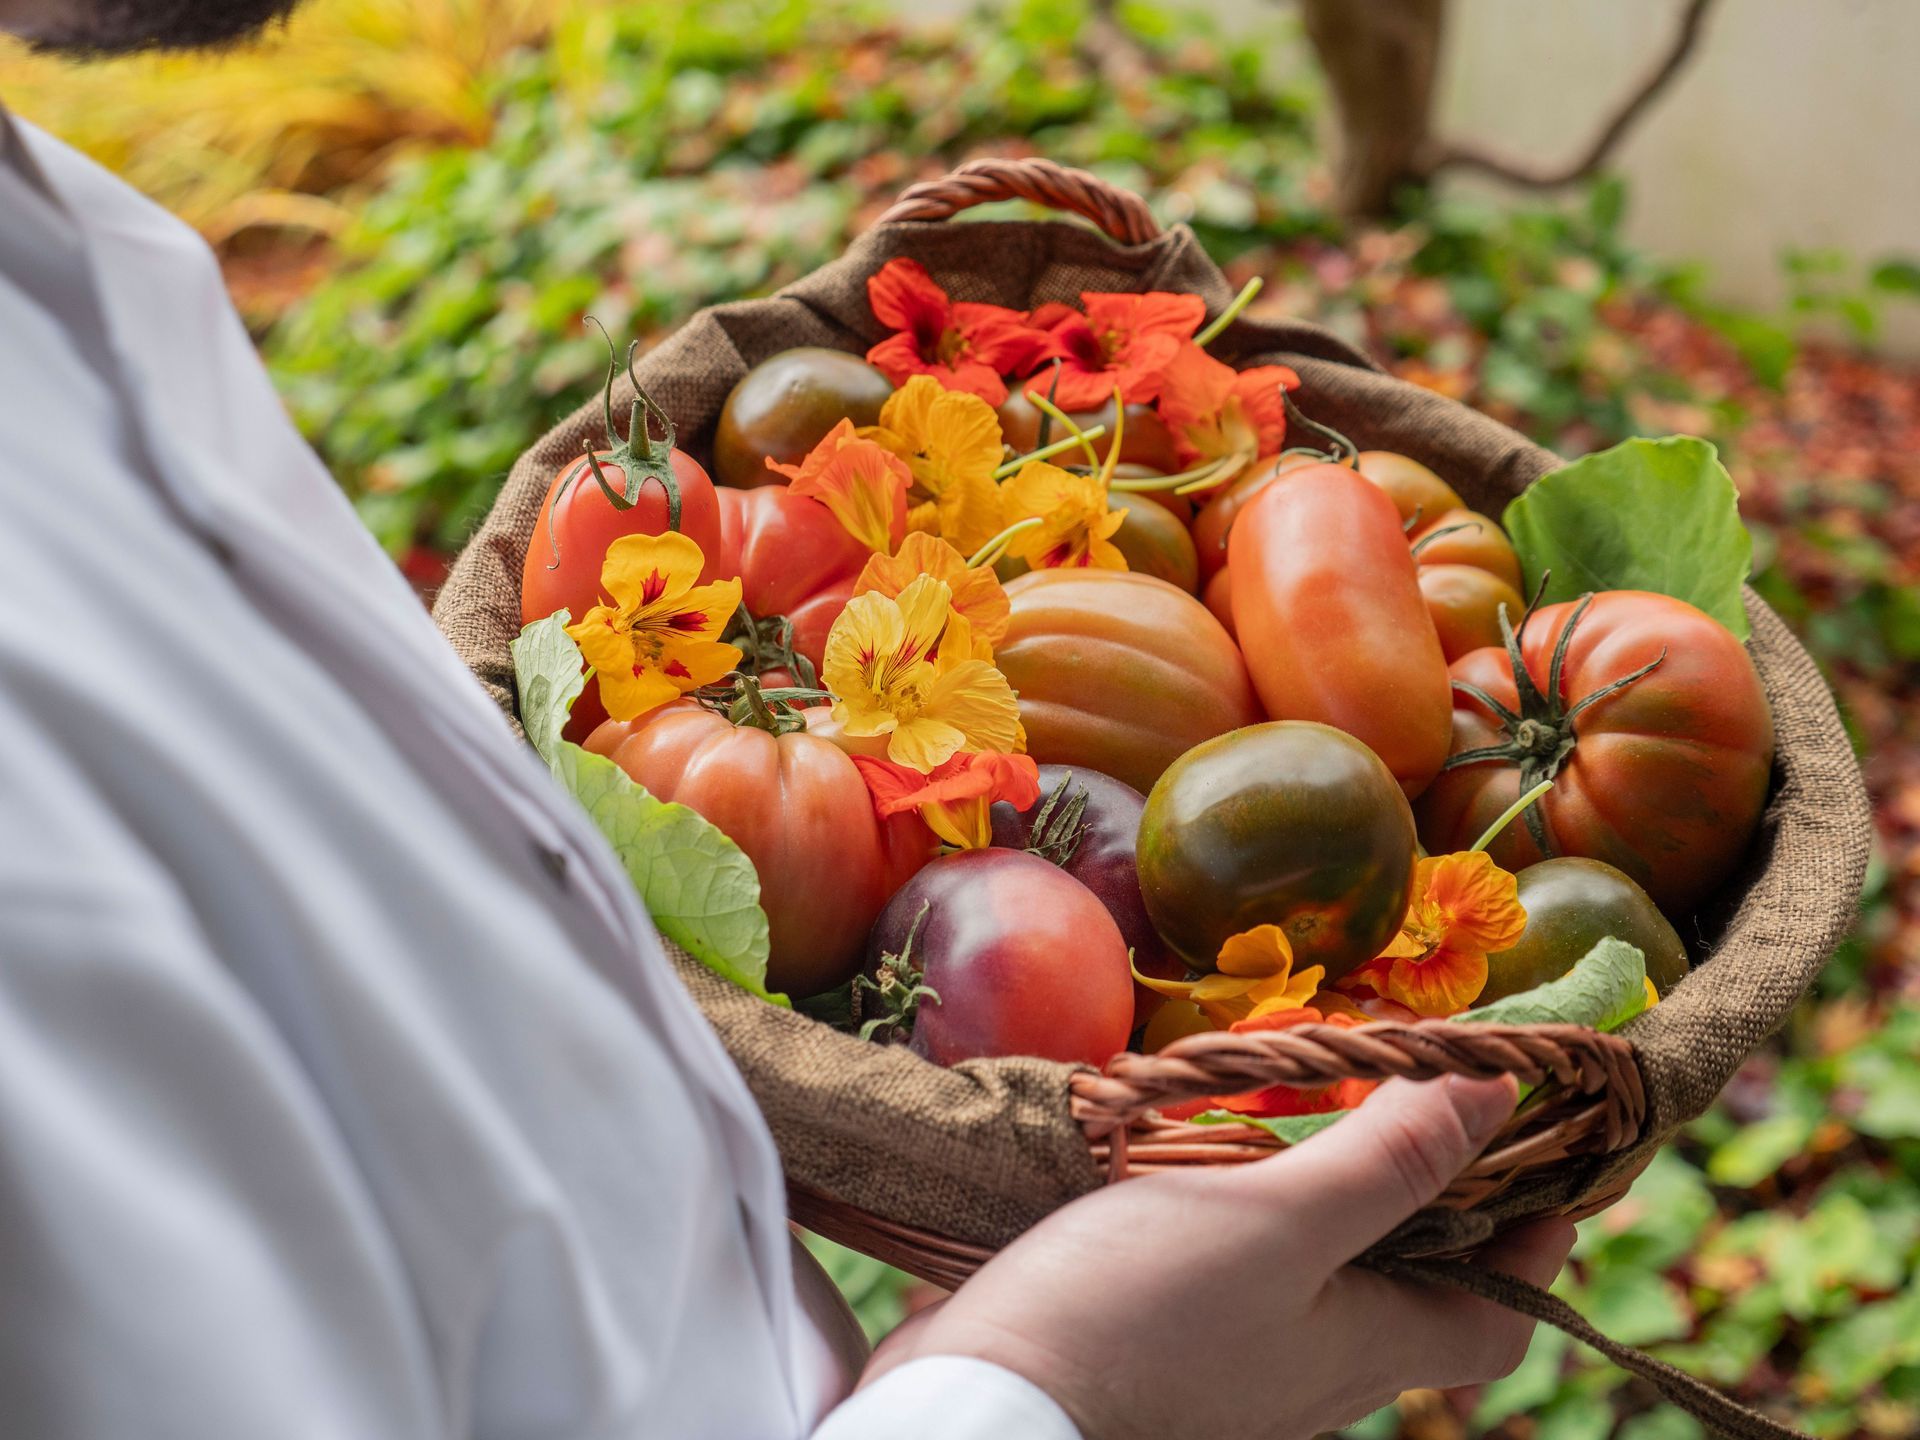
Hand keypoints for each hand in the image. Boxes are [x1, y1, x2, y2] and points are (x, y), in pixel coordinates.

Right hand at [861, 1074, 1574, 1439]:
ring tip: (1320, 1106)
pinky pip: (1244, 1279)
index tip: (1551, 1143)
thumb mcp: (1279, 1222)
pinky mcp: (1166, 1347)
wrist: (984, 1408)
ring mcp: (1238, 1365)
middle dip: (1436, 1196)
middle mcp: (1315, 1368)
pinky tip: (1212, 1162)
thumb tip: (1503, 1088)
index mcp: (1367, 1346)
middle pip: (1416, 1289)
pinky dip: (1258, 1214)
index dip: (1540, 1233)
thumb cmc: (1142, 1318)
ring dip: (1341, 1195)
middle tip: (1423, 1095)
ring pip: (1325, 1278)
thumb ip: (1388, 1161)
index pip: (1500, 1311)